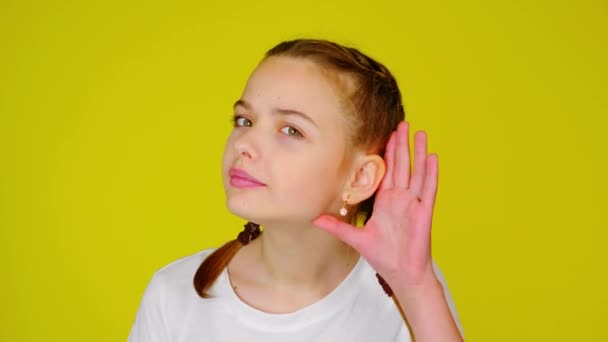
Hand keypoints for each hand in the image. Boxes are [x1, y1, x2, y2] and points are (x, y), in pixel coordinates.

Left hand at [312, 121, 438, 287]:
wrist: (401, 273)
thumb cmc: (383, 255)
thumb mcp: (355, 238)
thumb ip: (337, 226)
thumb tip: (314, 219)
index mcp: (386, 202)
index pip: (386, 171)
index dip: (386, 153)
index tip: (385, 134)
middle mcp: (400, 198)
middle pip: (401, 166)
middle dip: (401, 145)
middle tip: (402, 123)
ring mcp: (413, 203)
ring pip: (416, 172)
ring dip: (418, 153)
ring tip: (420, 133)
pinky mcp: (424, 212)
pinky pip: (428, 189)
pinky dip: (430, 173)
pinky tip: (432, 156)